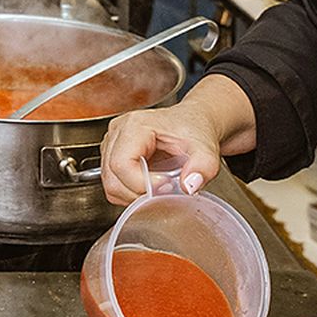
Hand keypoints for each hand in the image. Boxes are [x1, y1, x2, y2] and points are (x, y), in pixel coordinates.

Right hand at [100, 106, 221, 204]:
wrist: (193, 121)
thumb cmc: (194, 128)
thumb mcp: (206, 147)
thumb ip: (203, 166)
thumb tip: (189, 186)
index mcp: (135, 125)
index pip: (122, 164)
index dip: (142, 183)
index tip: (167, 185)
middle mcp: (118, 133)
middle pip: (112, 178)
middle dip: (140, 193)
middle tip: (166, 189)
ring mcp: (112, 145)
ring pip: (110, 186)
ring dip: (135, 195)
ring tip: (159, 186)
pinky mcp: (113, 157)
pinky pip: (113, 187)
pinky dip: (131, 194)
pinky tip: (150, 185)